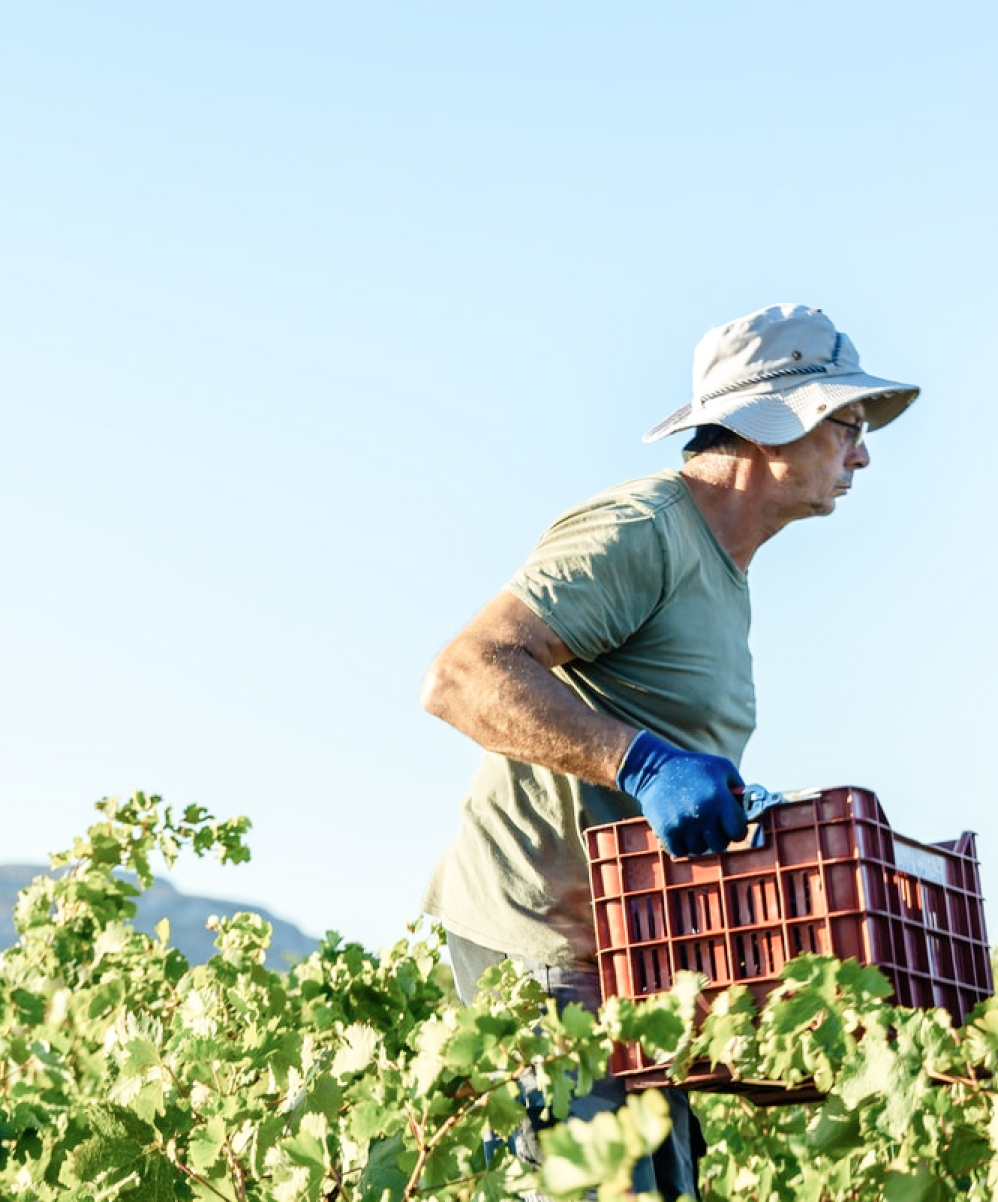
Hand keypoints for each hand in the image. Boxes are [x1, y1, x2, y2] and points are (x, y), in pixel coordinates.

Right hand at [615, 730, 746, 856]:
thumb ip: (740, 786)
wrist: (653, 769)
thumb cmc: (692, 766)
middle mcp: (703, 814)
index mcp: (719, 798)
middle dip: (718, 836)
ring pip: (700, 849)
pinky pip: (681, 852)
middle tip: (710, 825)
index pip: (738, 831)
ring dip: (699, 840)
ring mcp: (684, 824)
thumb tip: (753, 806)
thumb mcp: (721, 767)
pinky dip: (681, 845)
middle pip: (720, 845)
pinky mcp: (666, 831)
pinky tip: (681, 830)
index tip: (729, 824)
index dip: (735, 829)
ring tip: (693, 825)